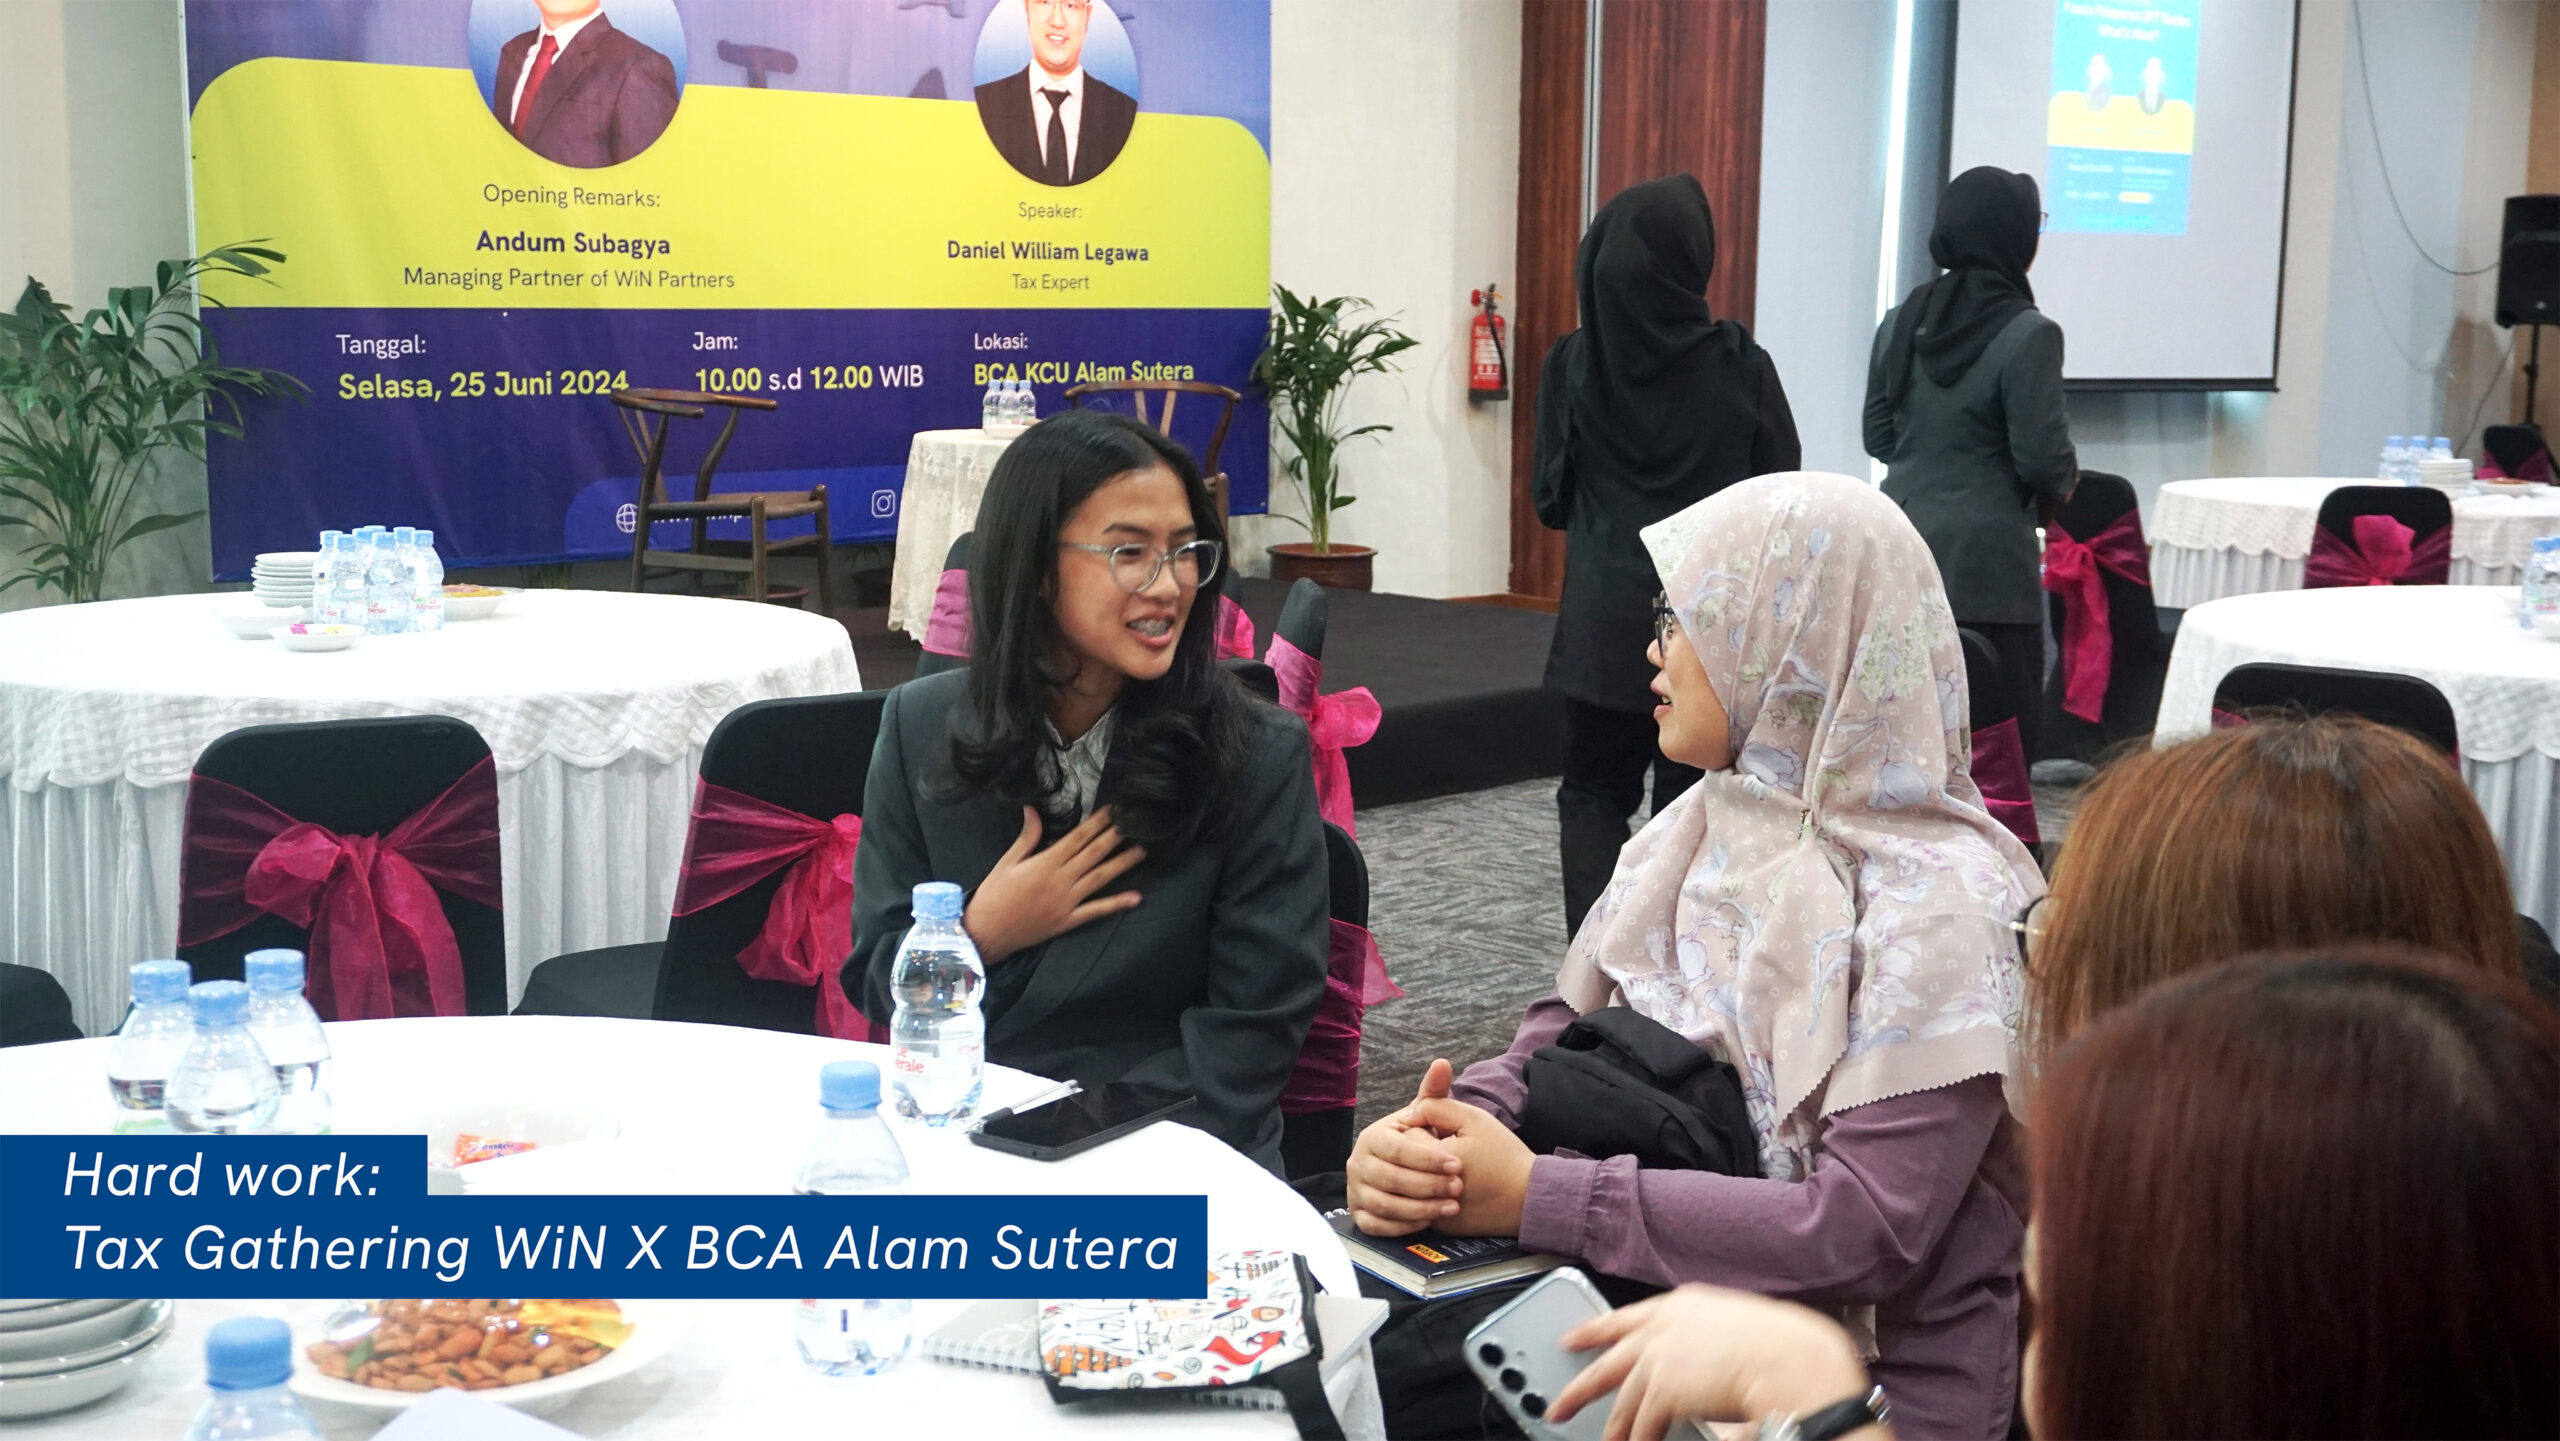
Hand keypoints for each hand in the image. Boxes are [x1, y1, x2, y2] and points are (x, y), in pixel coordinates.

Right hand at [962, 806, 1143, 962]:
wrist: (986, 933)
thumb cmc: (994, 895)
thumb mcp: (1006, 862)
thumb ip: (1026, 837)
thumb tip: (1033, 809)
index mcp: (1045, 863)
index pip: (1077, 838)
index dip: (1097, 823)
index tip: (1114, 810)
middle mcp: (1060, 880)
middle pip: (1093, 854)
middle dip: (1115, 837)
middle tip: (1135, 823)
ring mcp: (1066, 902)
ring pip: (1099, 879)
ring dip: (1122, 864)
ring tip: (1141, 851)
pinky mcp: (1067, 921)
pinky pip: (1095, 912)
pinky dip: (1116, 904)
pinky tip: (1135, 898)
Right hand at [1346, 1060, 1463, 1236]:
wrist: (1421, 1173)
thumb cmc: (1427, 1142)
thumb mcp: (1430, 1116)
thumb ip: (1435, 1092)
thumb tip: (1442, 1063)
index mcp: (1373, 1137)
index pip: (1396, 1149)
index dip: (1427, 1158)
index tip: (1457, 1164)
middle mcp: (1358, 1164)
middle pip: (1389, 1179)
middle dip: (1426, 1185)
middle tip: (1457, 1189)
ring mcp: (1356, 1191)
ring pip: (1384, 1205)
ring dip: (1419, 1209)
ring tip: (1450, 1207)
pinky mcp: (1361, 1215)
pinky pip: (1376, 1226)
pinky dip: (1400, 1227)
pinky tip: (1427, 1223)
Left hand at [1403, 1091, 1533, 1236]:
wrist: (1528, 1197)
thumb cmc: (1504, 1156)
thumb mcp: (1473, 1119)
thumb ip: (1437, 1107)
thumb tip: (1410, 1112)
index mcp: (1433, 1162)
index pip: (1404, 1135)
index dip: (1425, 1127)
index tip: (1447, 1131)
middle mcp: (1427, 1193)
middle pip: (1404, 1162)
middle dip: (1421, 1152)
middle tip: (1449, 1148)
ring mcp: (1433, 1214)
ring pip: (1411, 1185)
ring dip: (1424, 1172)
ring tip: (1450, 1167)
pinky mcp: (1441, 1227)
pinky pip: (1423, 1204)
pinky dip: (1433, 1193)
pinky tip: (1456, 1184)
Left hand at [1548, 1285, 1877, 1440]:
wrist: (1792, 1360)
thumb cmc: (1785, 1344)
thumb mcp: (1739, 1324)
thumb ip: (1710, 1338)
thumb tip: (1703, 1365)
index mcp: (1684, 1303)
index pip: (1627, 1316)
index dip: (1596, 1329)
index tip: (1576, 1336)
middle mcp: (1665, 1325)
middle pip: (1607, 1356)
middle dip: (1581, 1384)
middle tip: (1560, 1401)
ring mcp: (1660, 1355)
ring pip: (1621, 1396)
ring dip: (1614, 1425)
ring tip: (1606, 1440)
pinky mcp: (1664, 1388)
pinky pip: (1643, 1423)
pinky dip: (1639, 1439)